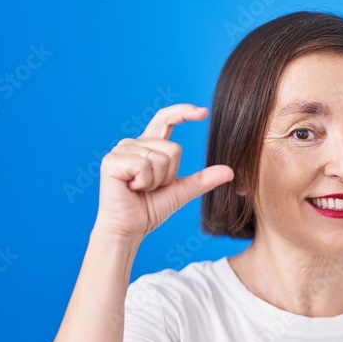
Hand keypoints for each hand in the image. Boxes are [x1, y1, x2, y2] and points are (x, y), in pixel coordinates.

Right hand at [92, 104, 233, 241]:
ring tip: (140, 189)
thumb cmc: (149, 210)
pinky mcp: (112, 161)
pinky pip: (144, 165)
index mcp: (148, 146)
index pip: (165, 119)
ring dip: (156, 181)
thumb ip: (203, 180)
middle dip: (169, 175)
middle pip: (172, 148)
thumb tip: (230, 171)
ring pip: (160, 158)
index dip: (183, 112)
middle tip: (151, 188)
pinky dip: (144, 182)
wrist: (129, 229)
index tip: (204, 112)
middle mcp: (133, 143)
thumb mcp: (181, 192)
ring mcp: (121, 150)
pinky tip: (132, 188)